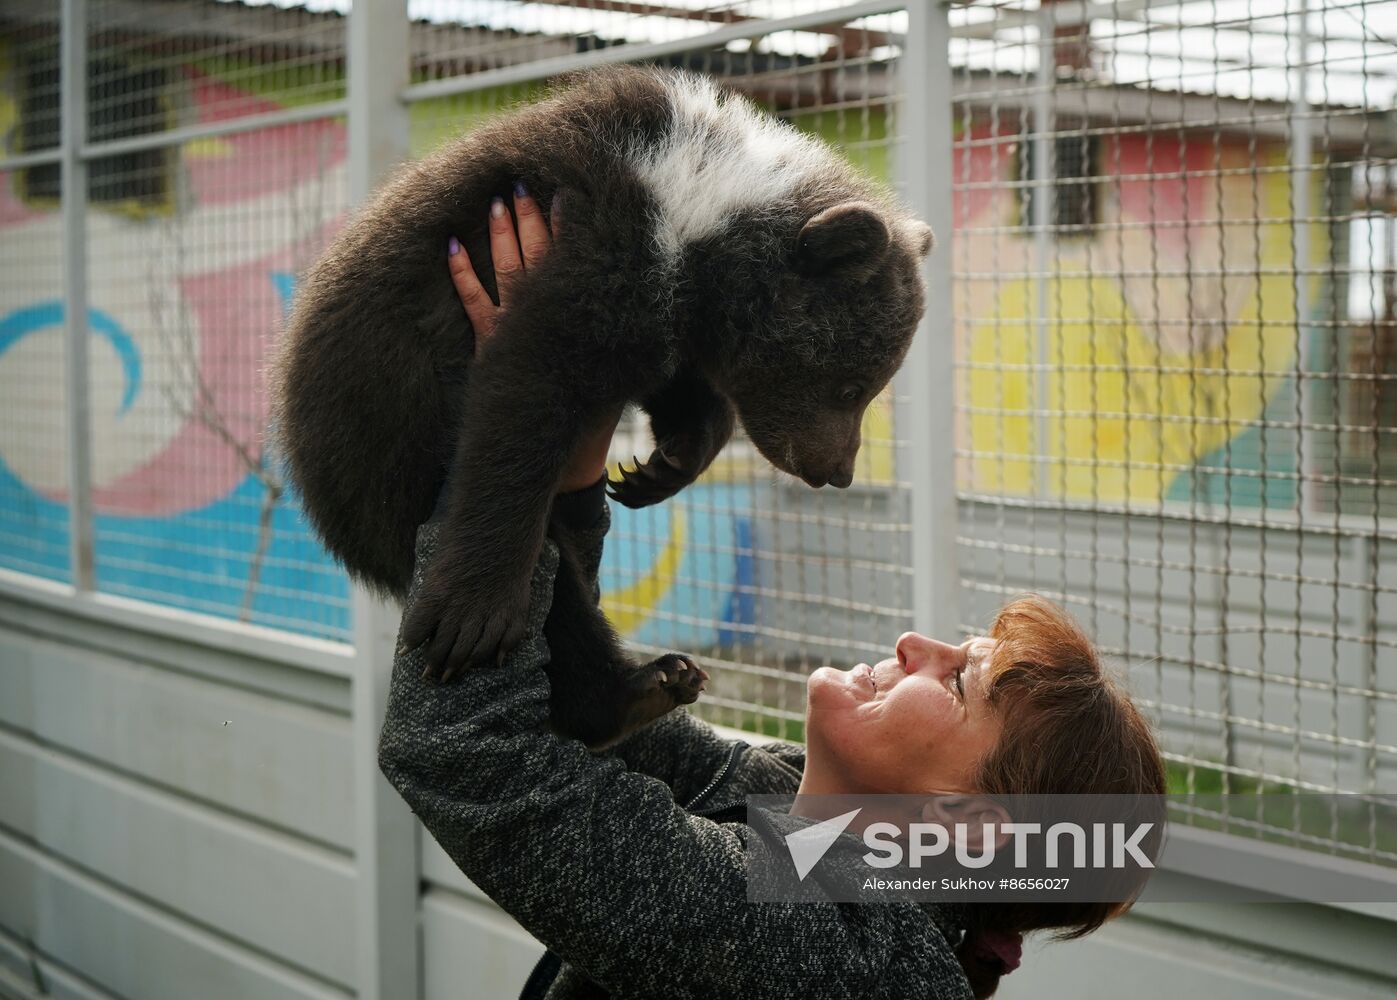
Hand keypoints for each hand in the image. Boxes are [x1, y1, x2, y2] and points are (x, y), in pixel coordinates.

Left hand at [448, 185, 620, 491]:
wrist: (565, 460)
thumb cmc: (594, 414)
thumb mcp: (616, 368)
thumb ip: (616, 330)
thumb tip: (634, 286)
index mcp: (584, 323)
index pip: (576, 262)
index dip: (570, 225)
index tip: (568, 191)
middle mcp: (551, 322)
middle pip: (540, 256)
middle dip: (532, 216)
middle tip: (526, 180)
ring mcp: (520, 333)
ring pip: (508, 271)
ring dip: (502, 233)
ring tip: (498, 199)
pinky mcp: (494, 350)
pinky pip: (472, 304)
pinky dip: (460, 274)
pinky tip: (451, 247)